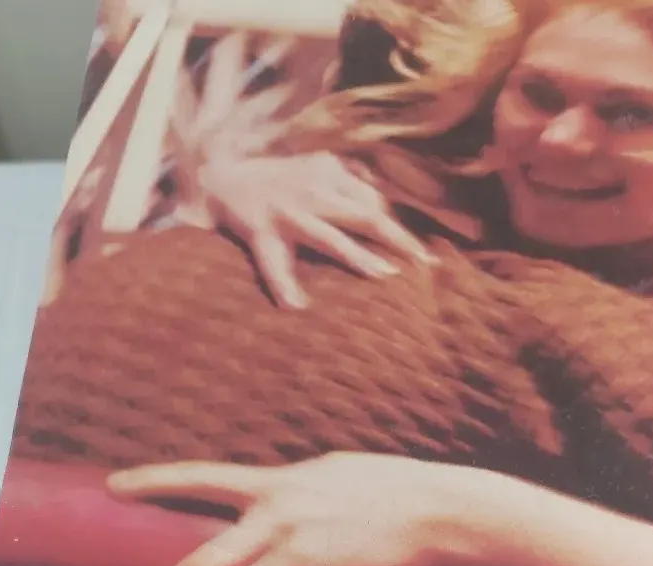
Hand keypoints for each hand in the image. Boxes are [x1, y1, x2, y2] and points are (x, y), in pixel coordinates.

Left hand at [107, 453, 483, 565]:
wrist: (431, 512)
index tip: (115, 486)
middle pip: (203, 562)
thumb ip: (283, 490)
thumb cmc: (380, 486)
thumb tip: (257, 506)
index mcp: (273, 484)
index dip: (155, 481)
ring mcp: (297, 557)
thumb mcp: (323, 472)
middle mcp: (275, 520)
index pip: (201, 478)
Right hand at [172, 33, 431, 307]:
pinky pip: (274, 260)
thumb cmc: (279, 182)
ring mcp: (288, 212)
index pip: (376, 203)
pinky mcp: (260, 230)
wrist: (220, 178)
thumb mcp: (317, 171)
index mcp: (330, 177)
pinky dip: (284, 283)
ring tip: (382, 274)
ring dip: (356, 257)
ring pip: (328, 237)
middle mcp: (314, 193)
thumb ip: (350, 186)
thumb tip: (388, 206)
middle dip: (398, 240)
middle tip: (427, 266)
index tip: (432, 258)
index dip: (404, 230)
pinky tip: (295, 306)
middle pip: (366, 216)